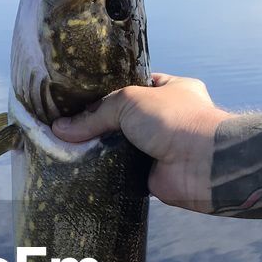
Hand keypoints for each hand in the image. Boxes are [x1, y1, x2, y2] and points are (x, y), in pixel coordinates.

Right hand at [51, 74, 229, 206]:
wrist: (202, 163)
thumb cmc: (173, 119)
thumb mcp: (129, 102)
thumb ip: (95, 114)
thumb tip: (59, 129)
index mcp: (171, 90)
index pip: (134, 86)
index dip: (107, 92)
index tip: (78, 99)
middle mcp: (167, 118)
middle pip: (123, 119)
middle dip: (99, 123)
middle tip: (66, 126)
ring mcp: (160, 147)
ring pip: (121, 146)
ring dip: (100, 149)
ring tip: (65, 148)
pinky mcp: (151, 175)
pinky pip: (121, 172)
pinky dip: (106, 172)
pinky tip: (80, 169)